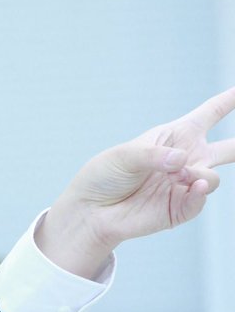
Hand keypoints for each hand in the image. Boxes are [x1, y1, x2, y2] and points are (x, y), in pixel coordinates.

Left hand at [36, 86, 234, 278]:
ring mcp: (184, 185)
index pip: (209, 114)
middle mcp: (186, 160)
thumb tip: (184, 161)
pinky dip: (198, 193)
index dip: (229, 101)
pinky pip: (199, 200)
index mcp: (175, 136)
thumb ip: (155, 155)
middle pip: (227, 149)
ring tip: (181, 176)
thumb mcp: (125, 155)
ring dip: (201, 175)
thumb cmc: (106, 176)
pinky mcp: (180, 208)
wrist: (92, 210)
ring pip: (212, 178)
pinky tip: (192, 186)